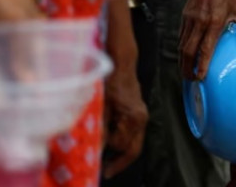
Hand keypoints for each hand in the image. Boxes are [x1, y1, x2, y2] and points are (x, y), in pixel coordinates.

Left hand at [102, 58, 148, 177]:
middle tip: (106, 172)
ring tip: (106, 160)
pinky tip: (110, 142)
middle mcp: (142, 119)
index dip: (106, 150)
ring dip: (120, 152)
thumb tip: (95, 149)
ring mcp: (142, 116)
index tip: (93, 156)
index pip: (121, 145)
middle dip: (120, 162)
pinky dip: (122, 141)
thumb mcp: (103, 105)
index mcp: (135, 118)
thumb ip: (101, 128)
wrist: (122, 62)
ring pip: (134, 143)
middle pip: (134, 149)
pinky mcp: (138, 113)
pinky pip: (132, 134)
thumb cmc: (112, 80)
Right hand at [179, 0, 235, 79]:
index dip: (202, 65)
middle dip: (187, 69)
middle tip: (191, 80)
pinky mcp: (184, 16)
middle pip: (188, 51)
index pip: (206, 49)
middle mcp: (200, 22)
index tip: (200, 78)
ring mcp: (189, 19)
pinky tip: (184, 55)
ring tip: (186, 71)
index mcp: (214, 21)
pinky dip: (181, 48)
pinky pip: (180, 36)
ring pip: (181, 45)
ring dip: (182, 61)